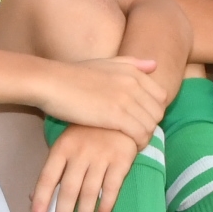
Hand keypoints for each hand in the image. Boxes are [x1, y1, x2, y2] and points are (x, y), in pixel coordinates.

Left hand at [30, 124, 139, 211]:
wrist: (121, 113)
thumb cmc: (89, 131)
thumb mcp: (66, 144)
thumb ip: (53, 170)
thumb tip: (32, 197)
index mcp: (63, 148)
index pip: (47, 178)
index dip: (41, 201)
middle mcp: (80, 153)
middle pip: (69, 189)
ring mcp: (102, 156)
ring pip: (90, 191)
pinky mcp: (122, 159)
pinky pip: (112, 187)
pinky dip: (107, 204)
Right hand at [38, 55, 167, 142]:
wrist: (51, 83)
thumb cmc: (73, 74)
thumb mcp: (104, 63)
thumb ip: (131, 63)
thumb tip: (154, 65)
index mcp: (133, 71)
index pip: (161, 96)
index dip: (153, 111)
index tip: (141, 120)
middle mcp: (134, 83)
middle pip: (158, 111)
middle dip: (151, 125)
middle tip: (137, 135)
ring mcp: (126, 99)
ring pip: (151, 124)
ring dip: (145, 137)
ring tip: (132, 143)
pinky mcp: (116, 116)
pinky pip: (140, 134)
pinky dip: (138, 143)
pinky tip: (128, 148)